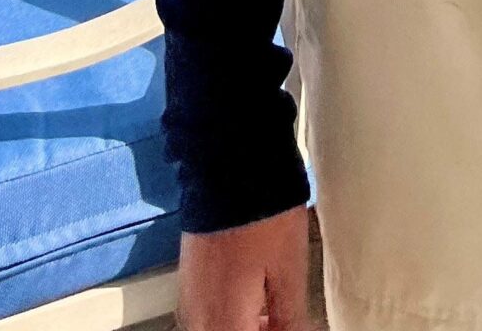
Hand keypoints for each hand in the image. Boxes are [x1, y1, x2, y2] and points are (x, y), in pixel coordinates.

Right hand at [177, 207, 312, 330]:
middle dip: (258, 328)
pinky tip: (254, 295)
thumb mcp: (290, 269)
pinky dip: (231, 313)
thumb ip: (289, 316)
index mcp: (224, 321)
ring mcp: (189, 298)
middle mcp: (198, 318)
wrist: (230, 166)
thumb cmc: (265, 218)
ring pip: (218, 327)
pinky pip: (208, 313)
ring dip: (245, 323)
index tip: (293, 322)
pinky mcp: (188, 278)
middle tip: (285, 316)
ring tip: (274, 305)